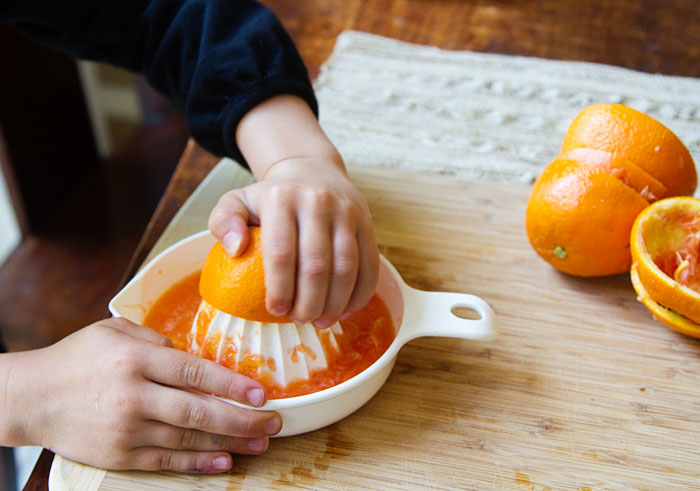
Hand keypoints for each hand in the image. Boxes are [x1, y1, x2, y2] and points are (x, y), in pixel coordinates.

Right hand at [2, 318, 280, 472]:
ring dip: (229, 442)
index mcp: (135, 359)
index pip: (195, 372)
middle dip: (242, 419)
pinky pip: (167, 460)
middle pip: (199, 410)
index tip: (262, 392)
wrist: (33, 397)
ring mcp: (127, 429)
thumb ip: (157, 341)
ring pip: (189, 438)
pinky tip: (224, 461)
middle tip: (274, 422)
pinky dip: (198, 462)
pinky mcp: (119, 455)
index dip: (233, 384)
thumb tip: (195, 356)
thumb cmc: (78, 358)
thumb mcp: (115, 331)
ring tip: (260, 442)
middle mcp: (134, 395)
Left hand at [208, 95, 379, 327]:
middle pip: (317, 264)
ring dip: (335, 302)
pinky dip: (360, 294)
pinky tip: (345, 310)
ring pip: (346, 267)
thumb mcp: (237, 201)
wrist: (312, 171)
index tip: (275, 311)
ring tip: (321, 321)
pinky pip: (370, 265)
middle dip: (309, 302)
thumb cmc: (272, 198)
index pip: (281, 252)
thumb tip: (235, 249)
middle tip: (299, 320)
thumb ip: (224, 222)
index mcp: (282, 198)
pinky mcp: (367, 223)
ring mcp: (347, 212)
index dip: (280, 288)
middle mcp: (318, 201)